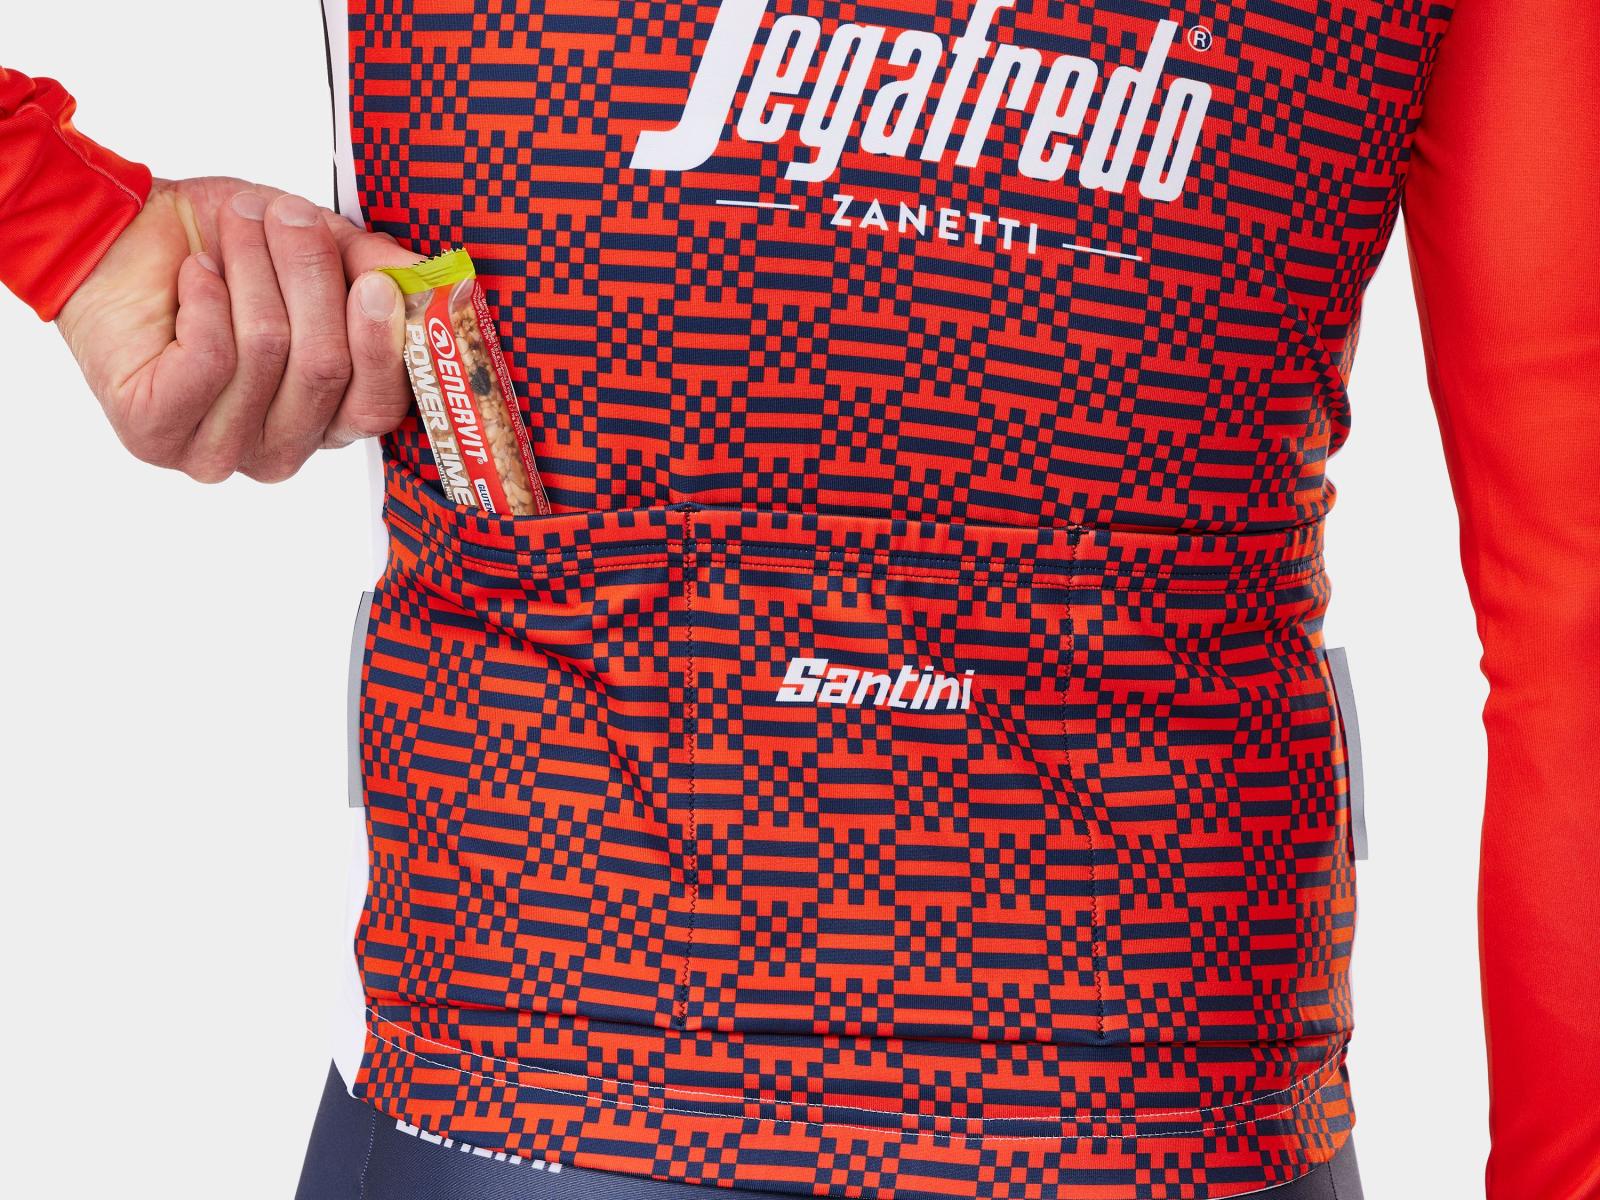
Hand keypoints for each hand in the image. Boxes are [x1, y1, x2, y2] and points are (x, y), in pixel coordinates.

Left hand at [57, 177, 419, 482]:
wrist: (117, 235)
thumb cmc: (218, 247)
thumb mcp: (315, 245)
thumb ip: (374, 267)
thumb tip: (423, 276)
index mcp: (327, 418)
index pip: (377, 407)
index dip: (384, 345)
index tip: (378, 282)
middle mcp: (279, 449)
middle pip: (324, 370)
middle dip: (308, 278)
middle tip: (287, 216)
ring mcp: (218, 452)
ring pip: (266, 354)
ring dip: (251, 271)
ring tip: (234, 230)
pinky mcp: (156, 436)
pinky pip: (209, 359)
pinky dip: (204, 297)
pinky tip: (195, 276)